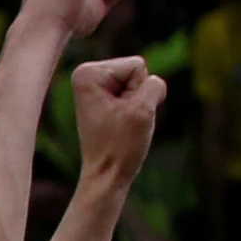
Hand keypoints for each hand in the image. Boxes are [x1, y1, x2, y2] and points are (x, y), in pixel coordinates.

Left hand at [68, 55, 161, 178]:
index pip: (137, 65)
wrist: (107, 175)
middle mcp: (86, 74)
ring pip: (141, 82)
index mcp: (87, 73)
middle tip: (123, 121)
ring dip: (139, 104)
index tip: (120, 115)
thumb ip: (154, 83)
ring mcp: (95, 86)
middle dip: (138, 96)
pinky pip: (138, 93)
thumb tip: (152, 81)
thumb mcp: (143, 109)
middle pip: (138, 70)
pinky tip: (123, 124)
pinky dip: (137, 108)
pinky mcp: (104, 97)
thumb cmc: (121, 145)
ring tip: (122, 123)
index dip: (137, 93)